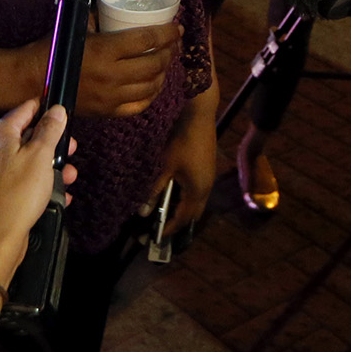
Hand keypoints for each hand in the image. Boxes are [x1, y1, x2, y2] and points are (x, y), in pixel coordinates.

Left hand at [0, 101, 73, 276]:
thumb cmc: (18, 194)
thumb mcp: (40, 156)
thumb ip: (49, 130)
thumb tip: (56, 110)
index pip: (26, 109)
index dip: (47, 111)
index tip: (64, 117)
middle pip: (26, 136)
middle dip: (52, 143)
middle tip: (71, 150)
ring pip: (26, 160)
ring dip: (50, 166)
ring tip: (69, 177)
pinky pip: (21, 180)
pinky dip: (39, 183)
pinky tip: (58, 194)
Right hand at [21, 22, 179, 117]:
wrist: (33, 80)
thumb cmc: (54, 50)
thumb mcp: (79, 26)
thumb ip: (101, 18)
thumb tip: (118, 8)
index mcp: (106, 50)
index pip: (148, 40)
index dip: (167, 33)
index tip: (177, 28)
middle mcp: (113, 75)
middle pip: (155, 64)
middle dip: (170, 52)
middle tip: (173, 43)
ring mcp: (112, 97)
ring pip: (151, 86)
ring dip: (164, 73)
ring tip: (165, 62)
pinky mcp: (108, 111)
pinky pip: (139, 105)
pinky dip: (151, 94)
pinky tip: (153, 85)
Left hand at [144, 104, 216, 238]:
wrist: (198, 114)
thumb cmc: (181, 140)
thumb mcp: (164, 166)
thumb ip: (154, 190)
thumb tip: (142, 213)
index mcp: (198, 191)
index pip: (183, 219)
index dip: (168, 229)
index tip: (154, 237)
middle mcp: (206, 187)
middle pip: (192, 213)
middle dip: (176, 223)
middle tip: (158, 229)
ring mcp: (208, 176)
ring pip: (194, 201)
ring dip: (180, 208)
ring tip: (162, 213)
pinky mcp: (206, 166)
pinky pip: (196, 190)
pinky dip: (183, 196)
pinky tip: (171, 191)